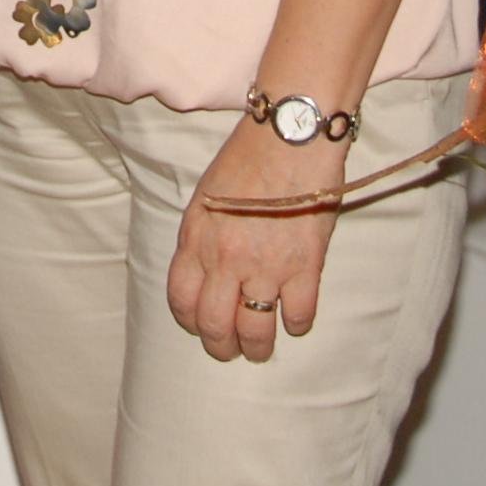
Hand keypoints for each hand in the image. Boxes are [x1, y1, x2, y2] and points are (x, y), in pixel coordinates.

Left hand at [168, 114, 343, 361]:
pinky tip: (295, 319)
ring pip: (255, 331)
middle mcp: (225, 260)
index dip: (189, 321)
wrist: (290, 136)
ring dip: (257, 347)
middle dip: (220, 346)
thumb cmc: (247, 157)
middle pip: (214, 325)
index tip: (199, 326)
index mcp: (196, 239)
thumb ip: (201, 237)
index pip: (181, 300)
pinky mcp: (304, 266)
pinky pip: (298, 315)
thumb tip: (205, 271)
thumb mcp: (206, 195)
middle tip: (230, 349)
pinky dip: (297, 324)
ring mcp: (265, 266)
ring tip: (261, 349)